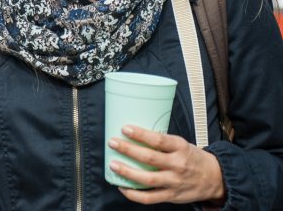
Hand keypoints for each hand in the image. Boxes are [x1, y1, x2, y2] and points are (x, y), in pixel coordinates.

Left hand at [107, 125, 225, 204]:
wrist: (214, 178)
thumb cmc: (192, 157)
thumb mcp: (181, 143)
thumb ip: (162, 142)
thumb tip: (134, 134)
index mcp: (180, 148)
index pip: (158, 140)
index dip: (140, 135)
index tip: (125, 128)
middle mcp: (177, 165)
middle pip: (149, 158)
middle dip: (128, 150)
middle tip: (112, 143)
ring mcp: (174, 182)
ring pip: (147, 179)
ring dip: (127, 172)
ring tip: (113, 164)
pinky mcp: (171, 196)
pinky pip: (149, 198)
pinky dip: (133, 194)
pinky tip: (122, 187)